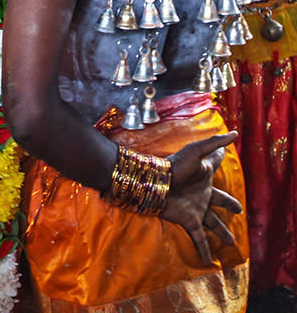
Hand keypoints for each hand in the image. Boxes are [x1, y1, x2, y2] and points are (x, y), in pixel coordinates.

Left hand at [162, 131, 241, 265]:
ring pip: (213, 222)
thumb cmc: (176, 164)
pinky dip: (203, 250)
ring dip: (222, 232)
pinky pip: (198, 238)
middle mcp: (202, 192)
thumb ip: (215, 143)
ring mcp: (196, 207)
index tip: (223, 151)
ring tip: (230, 242)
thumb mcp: (197, 150)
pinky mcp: (189, 220)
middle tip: (238, 209)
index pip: (215, 164)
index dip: (219, 157)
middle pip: (220, 199)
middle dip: (229, 203)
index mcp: (205, 174)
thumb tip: (235, 134)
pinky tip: (207, 262)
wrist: (156, 183)